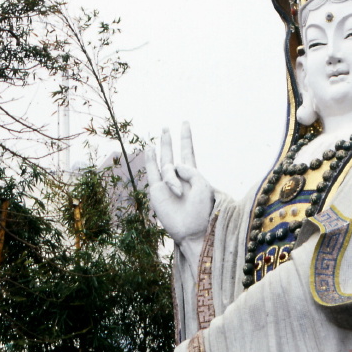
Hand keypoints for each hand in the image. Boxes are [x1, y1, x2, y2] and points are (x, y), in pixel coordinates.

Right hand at [144, 122, 213, 242]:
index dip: (186, 137)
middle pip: (172, 153)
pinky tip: (149, 149)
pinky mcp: (157, 191)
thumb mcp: (201, 184)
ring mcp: (167, 184)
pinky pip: (152, 172)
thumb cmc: (201, 209)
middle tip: (166, 127)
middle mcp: (179, 177)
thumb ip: (189, 170)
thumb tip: (173, 166)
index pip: (188, 151)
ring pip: (164, 163)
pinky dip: (150, 160)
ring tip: (178, 193)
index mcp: (193, 175)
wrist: (191, 229)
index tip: (185, 122)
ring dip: (169, 171)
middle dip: (170, 141)